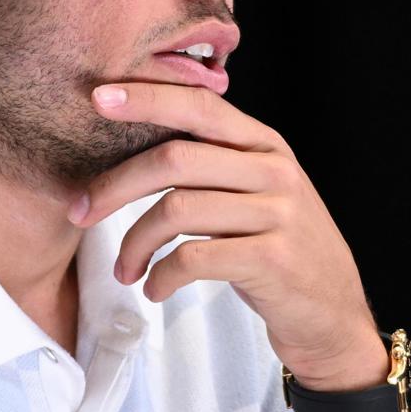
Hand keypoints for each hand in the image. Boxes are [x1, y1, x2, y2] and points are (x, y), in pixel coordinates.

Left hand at [68, 81, 388, 390]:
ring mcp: (277, 214)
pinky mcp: (272, 260)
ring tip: (125, 269)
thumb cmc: (278, 250)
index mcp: (265, 144)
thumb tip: (132, 147)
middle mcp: (274, 170)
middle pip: (175, 159)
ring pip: (177, 210)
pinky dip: (161, 275)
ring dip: (133, 243)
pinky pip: (193, 258)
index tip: (97, 97)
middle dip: (114, 185)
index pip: (200, 106)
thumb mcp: (257, 194)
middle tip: (79, 211)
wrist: (332, 314)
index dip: (147, 99)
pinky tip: (154, 289)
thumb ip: (214, 165)